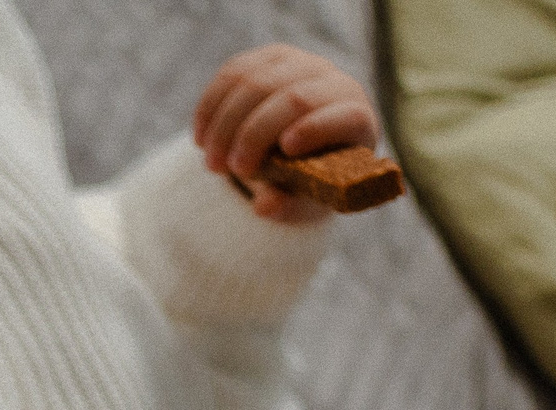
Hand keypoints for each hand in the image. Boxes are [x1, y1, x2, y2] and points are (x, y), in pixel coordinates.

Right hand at [193, 46, 379, 224]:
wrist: (296, 149)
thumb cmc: (307, 179)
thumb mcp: (301, 200)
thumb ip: (288, 204)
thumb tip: (266, 206)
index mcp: (355, 120)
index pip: (345, 116)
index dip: (317, 128)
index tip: (286, 149)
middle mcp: (333, 83)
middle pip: (293, 98)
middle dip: (253, 133)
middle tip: (226, 169)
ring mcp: (301, 64)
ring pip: (256, 81)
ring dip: (225, 123)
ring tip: (210, 161)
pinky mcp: (270, 58)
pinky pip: (234, 72)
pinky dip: (211, 106)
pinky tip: (200, 137)